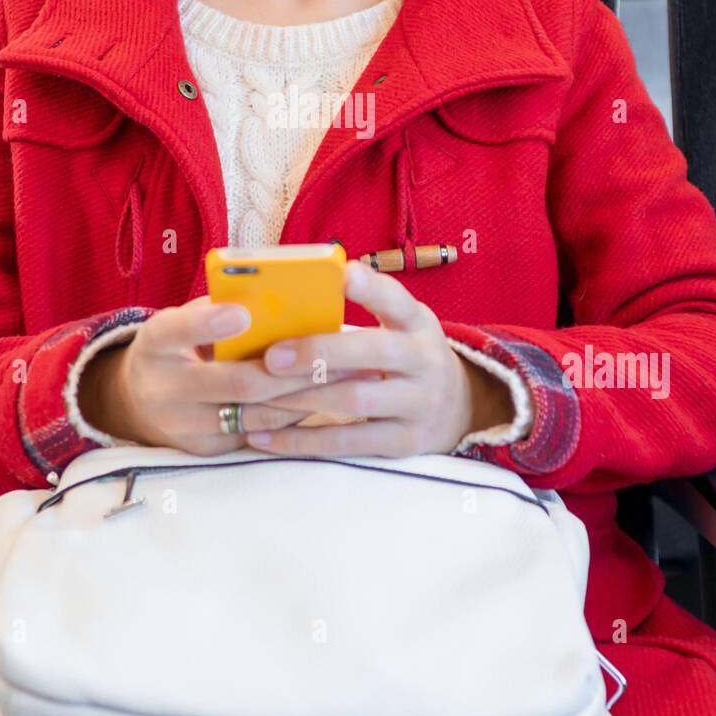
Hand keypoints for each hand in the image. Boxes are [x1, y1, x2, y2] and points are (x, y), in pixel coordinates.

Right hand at [76, 296, 360, 455]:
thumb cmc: (178, 346)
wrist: (138, 403)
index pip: (176, 330)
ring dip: (304, 395)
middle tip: (334, 351)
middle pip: (235, 382)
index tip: (244, 313)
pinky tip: (324, 398)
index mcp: (155, 343)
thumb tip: (280, 296)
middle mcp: (164, 389)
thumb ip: (220, 308)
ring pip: (256, 413)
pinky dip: (293, 415)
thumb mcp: (184, 321)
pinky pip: (258, 432)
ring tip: (345, 375)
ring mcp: (185, 427)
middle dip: (290, 369)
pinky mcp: (207, 451)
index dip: (210, 323)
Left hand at [247, 259, 514, 457]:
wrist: (458, 407)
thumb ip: (361, 312)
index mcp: (417, 323)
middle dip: (319, 353)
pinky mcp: (405, 442)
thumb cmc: (405, 355)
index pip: (396, 299)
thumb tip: (286, 303)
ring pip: (356, 401)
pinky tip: (265, 437)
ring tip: (256, 396)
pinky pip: (349, 442)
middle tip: (272, 357)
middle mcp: (424, 361)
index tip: (343, 273)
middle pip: (374, 352)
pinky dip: (303, 440)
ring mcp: (418, 404)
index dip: (371, 287)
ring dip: (301, 398)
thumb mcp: (399, 325)